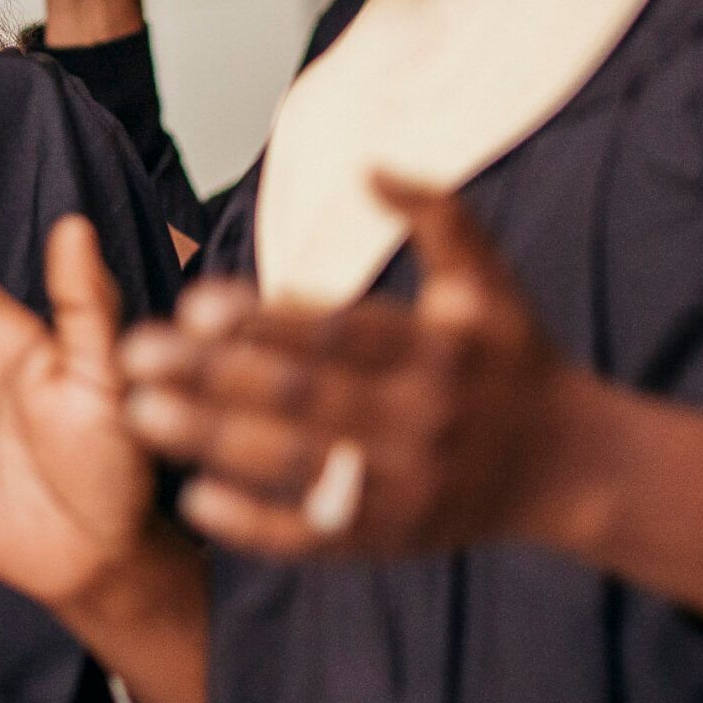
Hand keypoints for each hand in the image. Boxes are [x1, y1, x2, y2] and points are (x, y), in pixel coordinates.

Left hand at [119, 176, 573, 558]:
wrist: (568, 467)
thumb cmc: (509, 359)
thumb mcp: (488, 284)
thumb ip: (438, 217)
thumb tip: (370, 165)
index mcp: (436, 350)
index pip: (339, 333)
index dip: (266, 321)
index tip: (194, 304)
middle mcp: (417, 419)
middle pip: (301, 398)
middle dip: (212, 377)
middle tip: (134, 355)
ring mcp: (401, 485)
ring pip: (294, 463)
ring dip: (211, 441)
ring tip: (139, 414)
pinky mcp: (388, 538)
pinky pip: (313, 535)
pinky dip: (254, 522)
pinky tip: (194, 498)